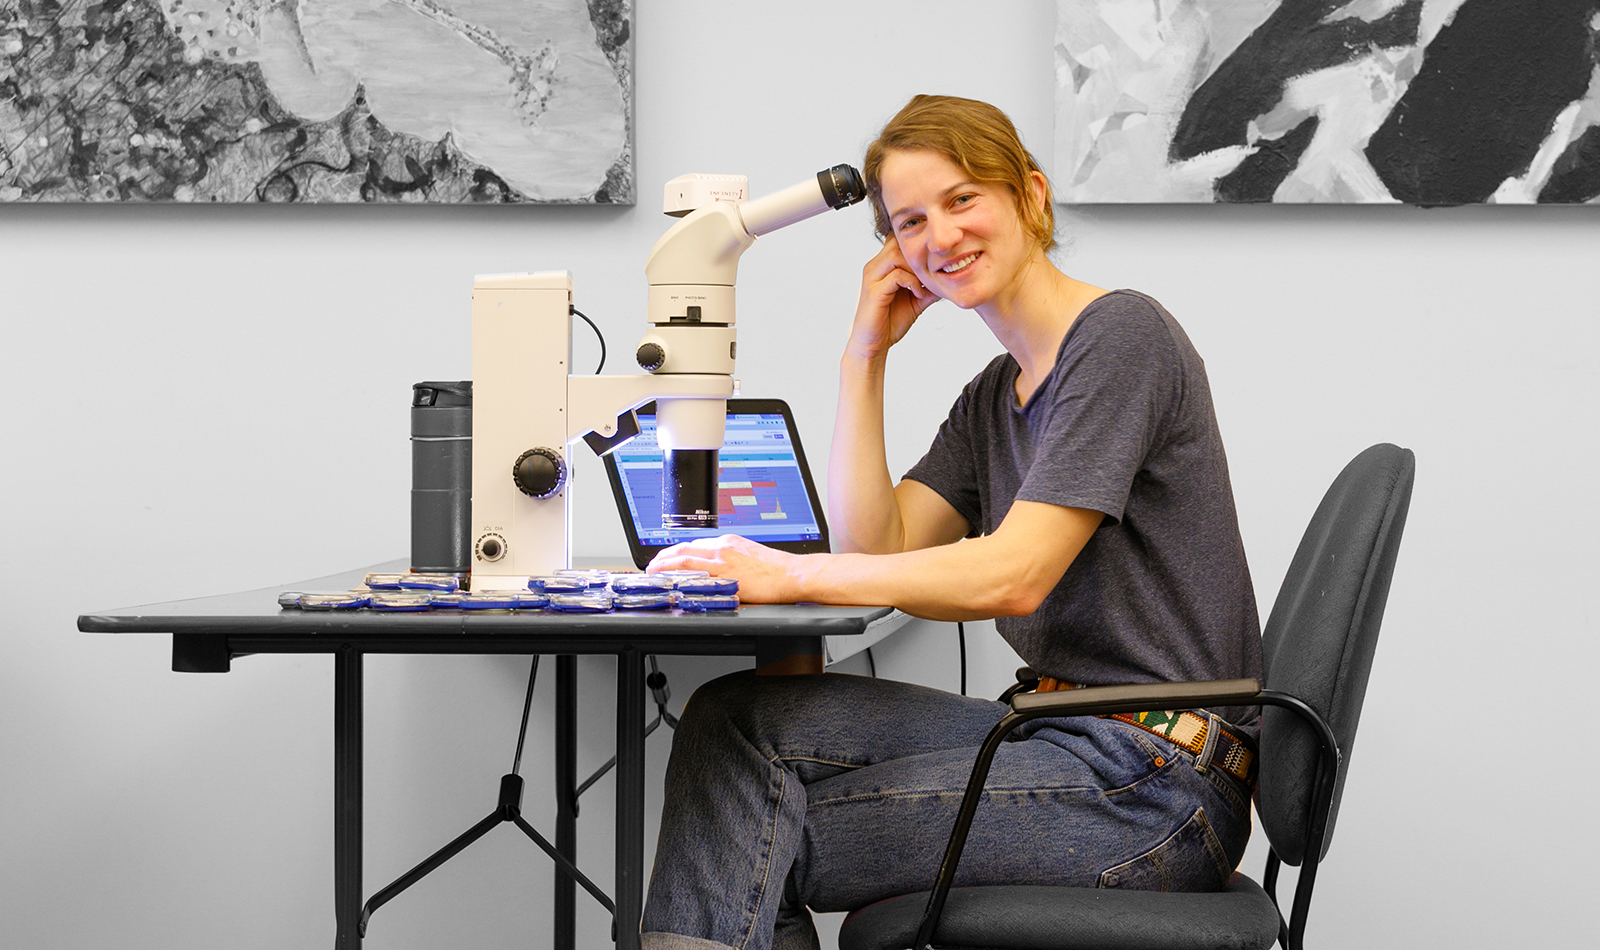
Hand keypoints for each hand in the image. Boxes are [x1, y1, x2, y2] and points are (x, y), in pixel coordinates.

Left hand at [647, 535, 802, 603]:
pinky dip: (679, 576)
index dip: (676, 551)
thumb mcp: (749, 556)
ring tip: (653, 572)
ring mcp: (723, 561)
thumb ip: (730, 559)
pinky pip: (696, 574)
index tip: (666, 557)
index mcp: (729, 542)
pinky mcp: (726, 575)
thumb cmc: (776, 569)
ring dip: (665, 565)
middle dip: (664, 557)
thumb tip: (717, 569)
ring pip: (685, 559)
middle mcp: (723, 548)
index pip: (694, 544)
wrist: (791, 574)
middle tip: (652, 566)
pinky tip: (670, 581)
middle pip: (685, 549)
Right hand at [846, 237, 937, 363]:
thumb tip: (947, 279)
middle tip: (931, 272)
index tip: (934, 262)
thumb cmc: (889, 322)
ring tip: (925, 284)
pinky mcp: (874, 291)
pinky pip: (896, 276)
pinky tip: (918, 294)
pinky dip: (911, 283)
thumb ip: (927, 288)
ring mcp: (872, 278)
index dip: (917, 248)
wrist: (873, 345)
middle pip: (897, 243)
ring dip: (915, 268)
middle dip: (918, 256)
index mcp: (881, 266)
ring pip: (896, 255)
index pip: (898, 242)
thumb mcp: (915, 301)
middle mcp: (874, 267)